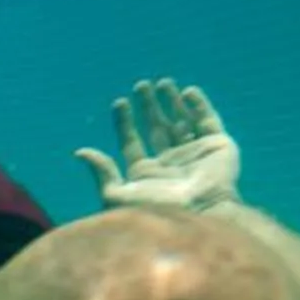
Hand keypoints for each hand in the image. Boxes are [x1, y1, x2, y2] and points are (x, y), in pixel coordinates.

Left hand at [76, 79, 242, 212]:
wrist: (200, 215)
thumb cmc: (156, 211)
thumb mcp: (118, 195)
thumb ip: (102, 172)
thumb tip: (80, 152)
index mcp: (145, 175)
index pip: (131, 142)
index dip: (124, 123)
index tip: (119, 103)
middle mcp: (169, 164)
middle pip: (155, 128)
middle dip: (148, 107)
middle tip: (141, 85)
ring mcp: (194, 154)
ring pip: (181, 122)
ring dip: (172, 102)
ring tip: (163, 83)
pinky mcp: (218, 147)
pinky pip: (207, 121)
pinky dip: (199, 105)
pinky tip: (188, 91)